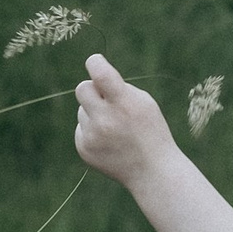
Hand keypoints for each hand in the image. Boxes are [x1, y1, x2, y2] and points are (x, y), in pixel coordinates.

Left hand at [73, 54, 176, 189]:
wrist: (151, 170)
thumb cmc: (150, 130)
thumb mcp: (143, 102)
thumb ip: (118, 88)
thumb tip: (93, 78)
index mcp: (123, 104)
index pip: (99, 74)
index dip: (95, 62)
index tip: (96, 61)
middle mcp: (104, 120)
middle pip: (82, 88)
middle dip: (92, 89)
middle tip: (105, 98)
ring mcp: (92, 136)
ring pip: (82, 109)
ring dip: (95, 113)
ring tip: (115, 128)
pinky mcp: (84, 148)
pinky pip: (81, 127)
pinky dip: (92, 130)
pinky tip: (109, 141)